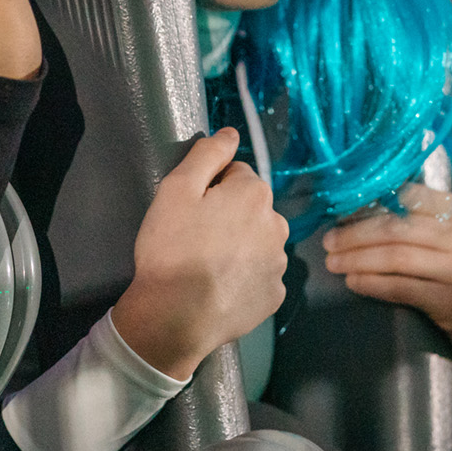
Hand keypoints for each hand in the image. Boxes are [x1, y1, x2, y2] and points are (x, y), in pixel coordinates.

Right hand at [111, 128, 288, 381]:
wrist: (176, 316)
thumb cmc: (172, 249)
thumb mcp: (176, 190)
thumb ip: (206, 155)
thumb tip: (231, 134)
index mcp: (255, 194)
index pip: (235, 176)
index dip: (210, 189)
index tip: (191, 211)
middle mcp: (277, 224)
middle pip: (251, 209)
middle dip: (229, 217)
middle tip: (196, 239)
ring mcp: (279, 264)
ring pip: (258, 243)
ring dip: (240, 247)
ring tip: (207, 267)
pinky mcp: (274, 296)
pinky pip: (259, 277)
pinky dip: (244, 279)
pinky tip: (220, 288)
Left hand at [321, 150, 451, 391]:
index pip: (413, 197)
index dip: (373, 199)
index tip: (342, 205)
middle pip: (401, 229)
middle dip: (358, 233)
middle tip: (328, 238)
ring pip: (399, 259)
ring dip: (359, 258)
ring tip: (333, 260)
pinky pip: (405, 289)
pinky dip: (374, 284)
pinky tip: (354, 281)